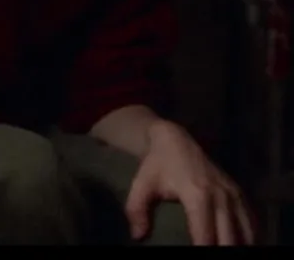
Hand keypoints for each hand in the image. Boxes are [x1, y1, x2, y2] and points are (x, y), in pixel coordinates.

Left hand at [125, 121, 254, 244]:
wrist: (175, 140)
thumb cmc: (157, 165)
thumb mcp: (141, 185)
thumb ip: (136, 210)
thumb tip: (138, 236)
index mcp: (198, 195)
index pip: (205, 235)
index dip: (203, 250)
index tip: (197, 257)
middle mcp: (221, 196)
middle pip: (229, 237)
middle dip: (222, 251)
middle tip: (215, 259)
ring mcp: (233, 194)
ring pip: (246, 231)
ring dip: (239, 245)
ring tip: (231, 254)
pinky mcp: (239, 193)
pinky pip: (251, 221)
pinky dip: (249, 236)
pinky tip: (242, 244)